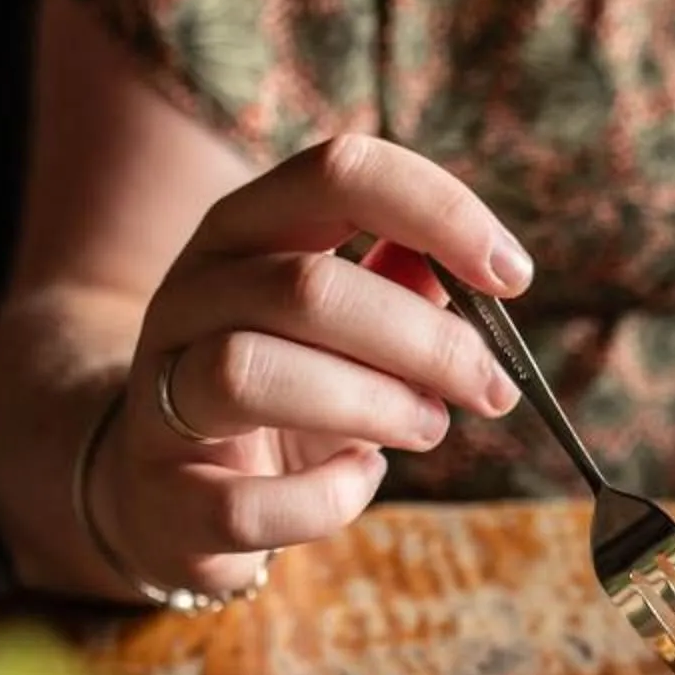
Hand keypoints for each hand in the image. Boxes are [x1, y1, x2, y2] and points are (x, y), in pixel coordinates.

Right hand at [91, 135, 531, 596]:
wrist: (168, 489)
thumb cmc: (287, 393)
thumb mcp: (344, 325)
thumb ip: (405, 284)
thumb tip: (489, 273)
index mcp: (245, 231)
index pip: (336, 173)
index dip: (438, 213)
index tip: (514, 276)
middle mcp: (190, 296)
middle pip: (306, 288)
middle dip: (425, 343)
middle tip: (490, 388)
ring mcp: (161, 392)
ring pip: (252, 373)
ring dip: (372, 406)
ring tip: (427, 427)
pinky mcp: (162, 494)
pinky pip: (245, 502)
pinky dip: (326, 499)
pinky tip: (359, 481)